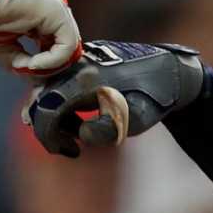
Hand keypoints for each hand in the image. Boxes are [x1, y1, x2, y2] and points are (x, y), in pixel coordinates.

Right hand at [0, 0, 81, 74]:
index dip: (45, 60)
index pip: (54, 41)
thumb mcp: (1, 43)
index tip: (30, 70)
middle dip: (50, 64)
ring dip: (50, 64)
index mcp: (39, 12)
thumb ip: (19, 59)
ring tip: (29, 67)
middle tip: (32, 73)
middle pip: (63, 43)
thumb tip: (29, 73)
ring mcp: (56, 8)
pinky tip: (32, 62)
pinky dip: (51, 60)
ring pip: (68, 45)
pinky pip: (66, 44)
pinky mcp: (59, 12)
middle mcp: (51, 8)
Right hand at [26, 40, 204, 157]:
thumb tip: (82, 135)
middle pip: (41, 97)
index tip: (65, 152)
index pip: (47, 107)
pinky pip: (60, 83)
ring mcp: (79, 61)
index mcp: (85, 78)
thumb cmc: (154, 99)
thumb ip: (108, 130)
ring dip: (57, 117)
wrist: (171, 73)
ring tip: (77, 138)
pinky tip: (81, 123)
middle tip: (68, 149)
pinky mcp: (83, 62)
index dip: (48, 135)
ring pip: (49, 90)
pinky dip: (64, 105)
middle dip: (49, 127)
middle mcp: (76, 64)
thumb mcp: (136, 120)